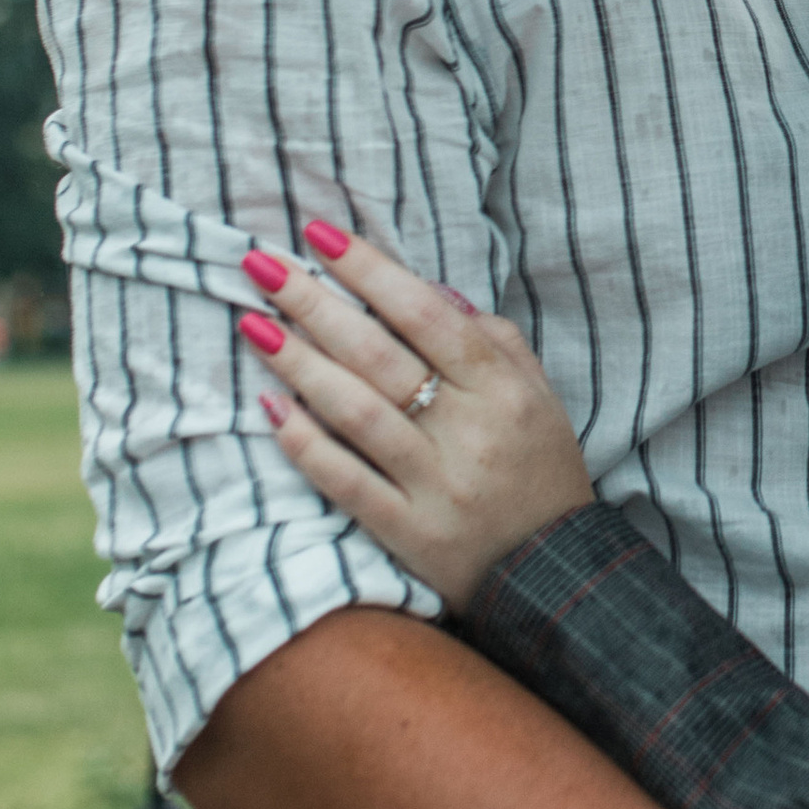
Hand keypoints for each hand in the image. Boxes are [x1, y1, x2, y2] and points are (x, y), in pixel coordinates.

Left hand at [236, 223, 593, 607]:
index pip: (427, 314)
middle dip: (315, 304)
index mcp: (503, 389)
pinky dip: (305, 445)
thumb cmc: (540, 469)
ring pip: (356, 412)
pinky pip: (346, 482)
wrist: (554, 572)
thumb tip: (429, 292)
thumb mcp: (538, 394)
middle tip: (261, 266)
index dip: (371, 271)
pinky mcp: (408, 532)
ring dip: (299, 365)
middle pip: (380, 355)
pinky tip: (269, 408)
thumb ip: (492, 339)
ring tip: (254, 325)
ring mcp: (436, 484)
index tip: (320, 236)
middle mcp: (469, 431)